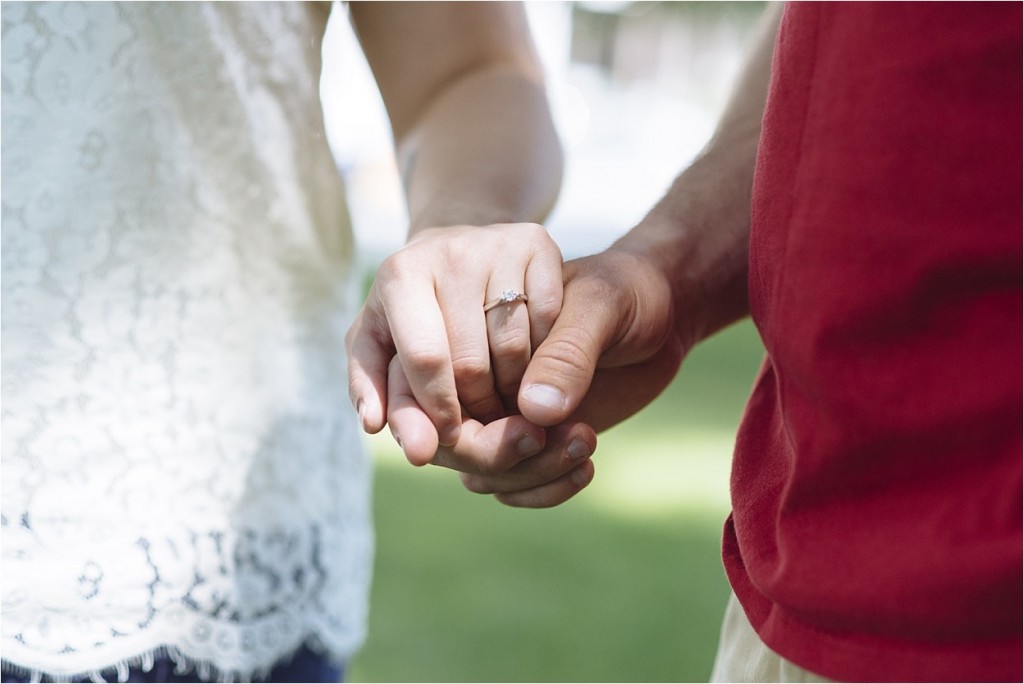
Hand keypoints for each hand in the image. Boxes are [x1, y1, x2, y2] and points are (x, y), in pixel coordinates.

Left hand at [346, 222, 562, 451]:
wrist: (456, 250)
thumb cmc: (412, 309)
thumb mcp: (378, 340)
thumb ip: (368, 384)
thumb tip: (372, 422)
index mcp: (401, 274)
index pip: (425, 358)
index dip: (439, 407)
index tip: (450, 434)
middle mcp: (450, 251)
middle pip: (472, 362)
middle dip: (476, 404)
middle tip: (480, 413)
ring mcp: (498, 244)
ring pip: (516, 349)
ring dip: (513, 389)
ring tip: (503, 391)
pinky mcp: (538, 243)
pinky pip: (550, 324)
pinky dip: (543, 356)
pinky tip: (530, 360)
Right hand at [455, 248, 689, 506]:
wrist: (657, 311)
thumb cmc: (624, 289)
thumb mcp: (603, 304)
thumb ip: (567, 352)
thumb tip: (534, 409)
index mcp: (462, 316)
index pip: (424, 374)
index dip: (441, 411)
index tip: (515, 427)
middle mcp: (466, 368)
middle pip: (445, 434)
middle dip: (494, 452)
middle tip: (544, 437)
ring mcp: (492, 408)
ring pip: (478, 471)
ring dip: (530, 471)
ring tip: (585, 441)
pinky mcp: (522, 437)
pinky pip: (511, 485)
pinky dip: (546, 488)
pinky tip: (586, 468)